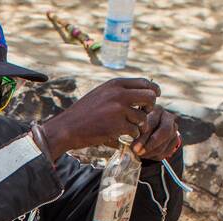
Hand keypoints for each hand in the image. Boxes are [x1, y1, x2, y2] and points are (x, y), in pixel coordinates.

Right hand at [38, 77, 159, 156]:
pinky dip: (132, 135)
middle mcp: (119, 94)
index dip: (154, 90)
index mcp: (115, 84)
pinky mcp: (117, 126)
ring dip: (139, 125)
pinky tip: (123, 136)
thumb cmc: (82, 113)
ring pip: (143, 117)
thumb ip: (117, 92)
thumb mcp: (100, 94)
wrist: (67, 128)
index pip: (144, 83)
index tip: (156, 97)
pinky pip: (135, 130)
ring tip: (130, 129)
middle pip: (150, 97)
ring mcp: (119, 110)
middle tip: (144, 114)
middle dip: (150, 107)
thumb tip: (138, 91)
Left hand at [133, 106, 180, 159]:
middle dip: (149, 146)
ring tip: (139, 154)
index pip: (153, 124)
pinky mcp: (176, 139)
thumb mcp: (135, 123)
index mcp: (157, 110)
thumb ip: (134, 130)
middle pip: (164, 133)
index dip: (143, 137)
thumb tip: (131, 146)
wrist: (151, 127)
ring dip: (150, 153)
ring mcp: (174, 128)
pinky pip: (166, 152)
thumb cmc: (139, 123)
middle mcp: (168, 117)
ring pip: (164, 145)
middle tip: (137, 153)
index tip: (133, 148)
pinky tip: (146, 155)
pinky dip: (155, 156)